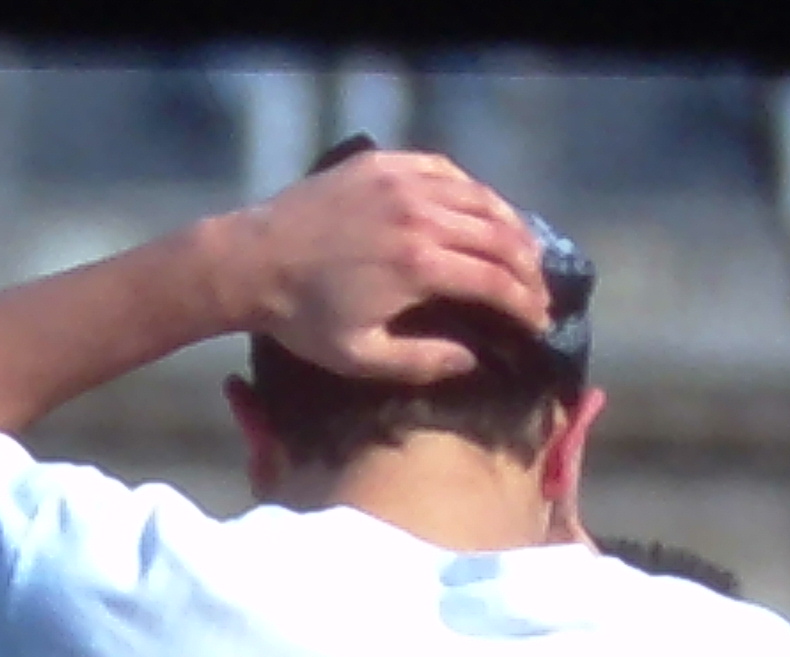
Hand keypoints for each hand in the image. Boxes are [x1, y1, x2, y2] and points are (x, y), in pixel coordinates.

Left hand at [212, 144, 556, 384]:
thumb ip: (421, 361)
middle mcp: (423, 215)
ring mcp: (405, 182)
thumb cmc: (303, 318)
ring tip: (523, 251)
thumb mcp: (360, 355)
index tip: (538, 322)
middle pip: (500, 237)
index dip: (525, 303)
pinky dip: (473, 192)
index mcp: (420, 266)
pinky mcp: (386, 163)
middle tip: (538, 291)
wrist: (252, 260)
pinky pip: (447, 171)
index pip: (496, 282)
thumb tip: (473, 360)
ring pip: (481, 199)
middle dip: (529, 268)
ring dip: (511, 226)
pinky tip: (480, 210)